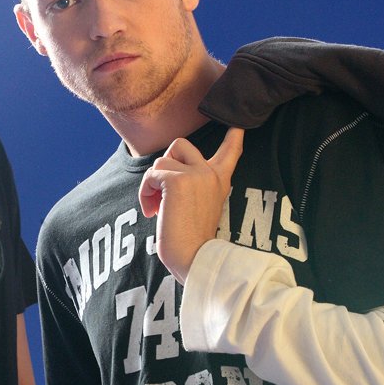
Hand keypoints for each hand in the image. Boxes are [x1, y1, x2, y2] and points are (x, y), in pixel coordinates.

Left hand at [138, 128, 243, 282]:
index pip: (230, 152)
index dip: (232, 138)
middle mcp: (210, 173)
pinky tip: (151, 212)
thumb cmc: (192, 242)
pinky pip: (151, 175)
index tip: (238, 125)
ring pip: (160, 161)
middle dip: (165, 164)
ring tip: (155, 207)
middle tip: (161, 194)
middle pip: (180, 144)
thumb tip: (164, 177)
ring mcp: (196, 174)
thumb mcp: (200, 208)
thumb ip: (192, 187)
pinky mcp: (178, 181)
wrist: (194, 259)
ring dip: (151, 184)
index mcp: (219, 181)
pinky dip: (145, 192)